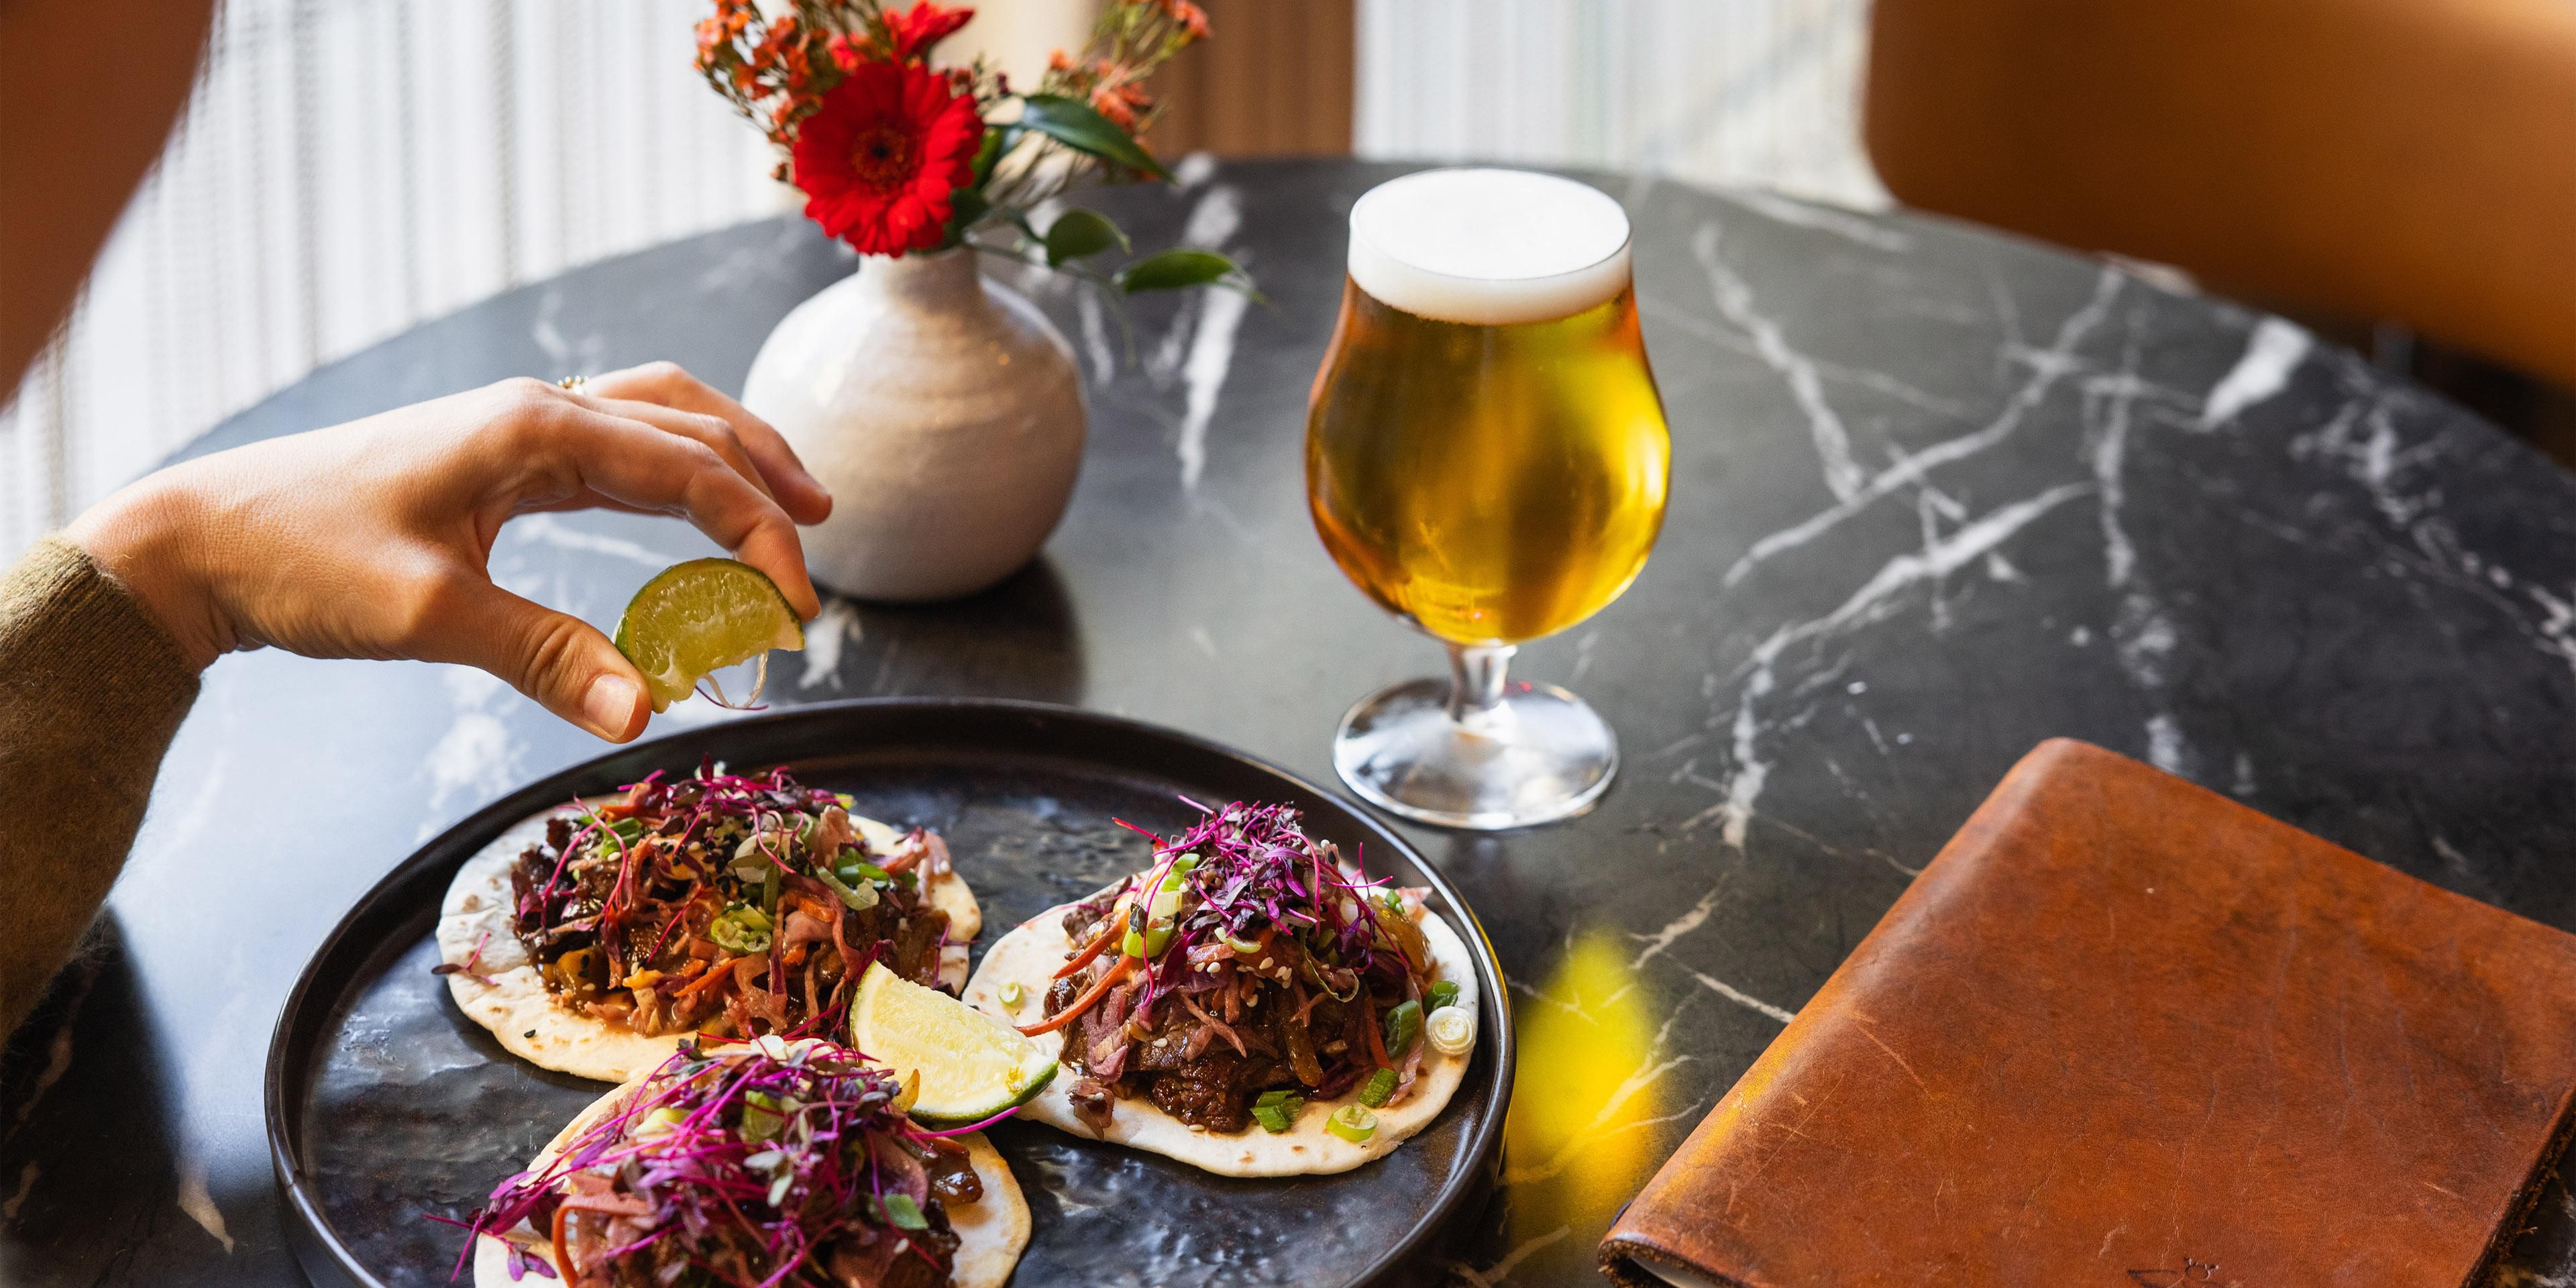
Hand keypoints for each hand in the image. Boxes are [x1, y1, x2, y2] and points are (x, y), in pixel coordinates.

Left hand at [63, 362, 831, 741]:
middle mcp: (536, 409)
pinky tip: (684, 497)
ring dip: (729, 450)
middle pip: (692, 421)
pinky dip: (673, 462)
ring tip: (790, 499)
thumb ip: (547, 657)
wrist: (199, 538)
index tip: (795, 614)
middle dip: (767, 480)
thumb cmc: (301, 562)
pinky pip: (614, 439)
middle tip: (820, 546)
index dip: (760, 538)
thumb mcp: (428, 615)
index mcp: (534, 427)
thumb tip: (650, 716)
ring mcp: (514, 425)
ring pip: (658, 414)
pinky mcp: (494, 453)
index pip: (691, 470)